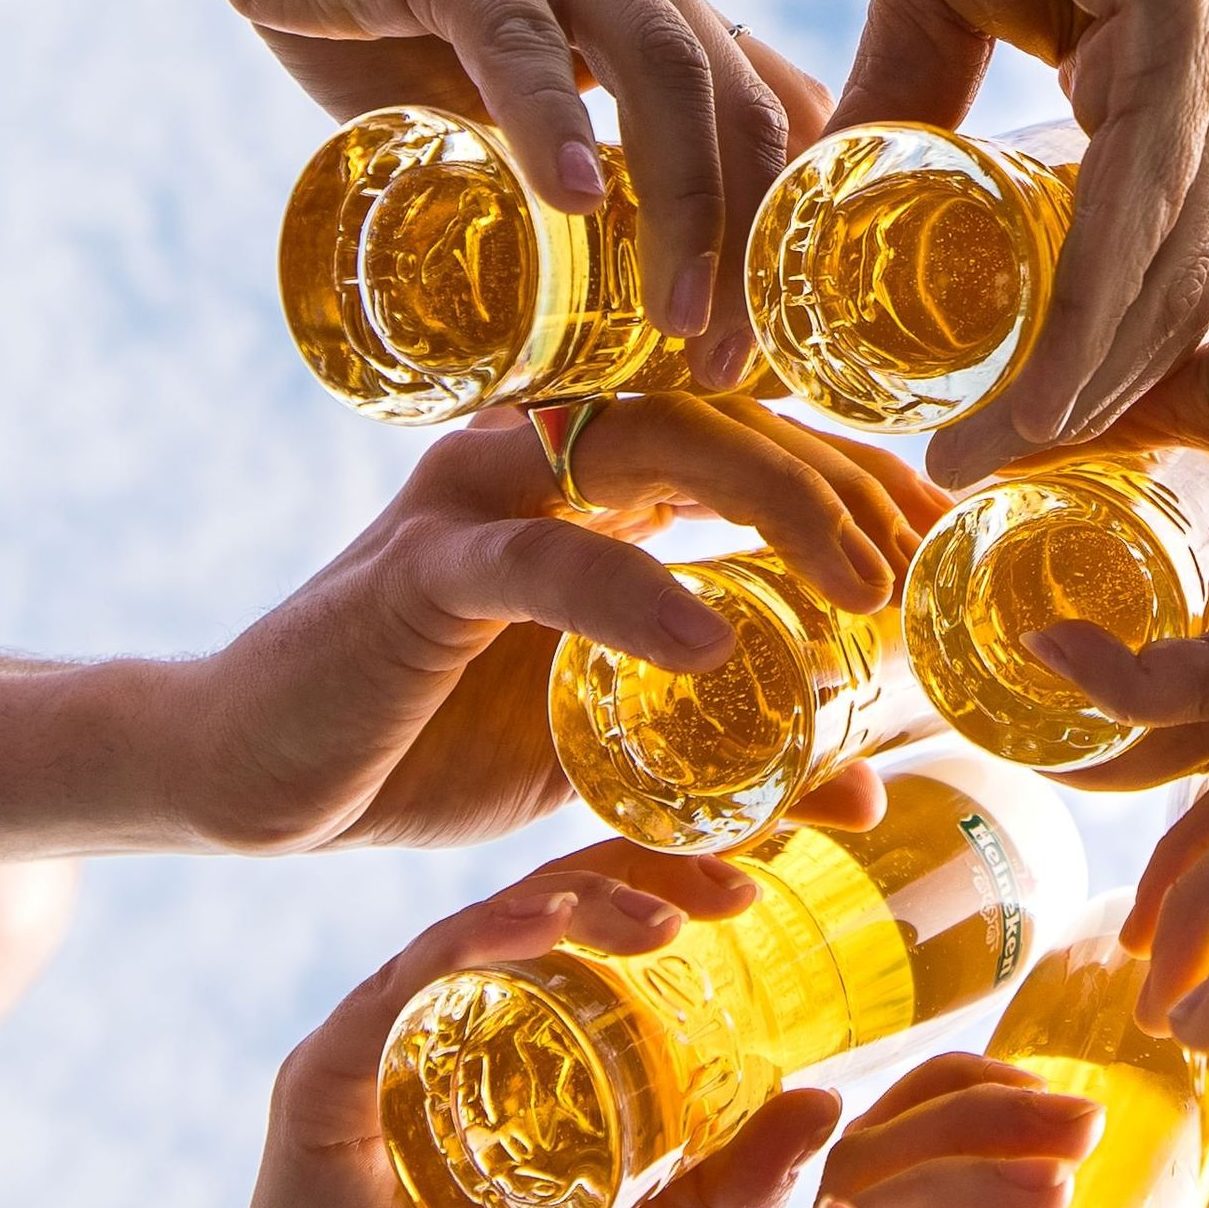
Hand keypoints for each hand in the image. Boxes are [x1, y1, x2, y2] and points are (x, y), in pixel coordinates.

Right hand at [113, 859, 843, 1207]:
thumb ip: (721, 1193)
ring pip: (478, 930)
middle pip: (542, 911)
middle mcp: (430, 1037)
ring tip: (675, 916)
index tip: (776, 881)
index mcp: (498, 1061)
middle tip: (746, 882)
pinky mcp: (317, 1092)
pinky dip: (475, 943)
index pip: (590, 939)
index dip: (675, 891)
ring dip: (581, 902)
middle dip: (646, 876)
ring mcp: (369, 1057)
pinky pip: (397, 989)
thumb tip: (828, 1102)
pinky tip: (548, 927)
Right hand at [166, 0, 812, 384]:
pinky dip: (555, 126)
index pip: (769, 110)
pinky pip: (527, 45)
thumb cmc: (373, 6)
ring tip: (676, 316)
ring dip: (686, 206)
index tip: (776, 337)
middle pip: (744, 106)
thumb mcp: (492, 95)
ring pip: (669, 76)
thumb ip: (551, 159)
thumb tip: (589, 293)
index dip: (789, 226)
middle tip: (732, 362)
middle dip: (753, 245)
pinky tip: (572, 202)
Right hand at [170, 396, 943, 855]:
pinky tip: (716, 638)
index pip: (758, 433)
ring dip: (775, 506)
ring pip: (652, 445)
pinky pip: (539, 560)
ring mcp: (477, 498)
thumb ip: (720, 748)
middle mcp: (543, 456)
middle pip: (730, 415)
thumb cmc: (432, 745)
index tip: (957, 548)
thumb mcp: (605, 747)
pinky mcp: (414, 572)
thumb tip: (866, 792)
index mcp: (594, 481)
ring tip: (866, 590)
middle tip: (935, 568)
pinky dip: (633, 593)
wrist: (251, 778)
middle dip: (850, 483)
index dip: (866, 478)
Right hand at [842, 0, 1208, 472]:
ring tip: (970, 471)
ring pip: (1158, 276)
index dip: (1065, 357)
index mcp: (1165, 68)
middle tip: (966, 492)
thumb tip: (837, 178)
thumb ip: (906, 76)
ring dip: (1072, 392)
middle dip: (1075, 410)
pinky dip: (1081, 315)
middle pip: (1165, 295)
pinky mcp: (1192, 22)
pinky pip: (1140, 210)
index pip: (1135, 254)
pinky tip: (1018, 391)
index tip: (965, 436)